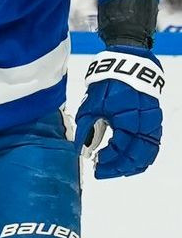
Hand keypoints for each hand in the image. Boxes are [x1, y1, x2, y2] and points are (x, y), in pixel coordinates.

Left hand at [75, 46, 163, 178]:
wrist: (128, 66)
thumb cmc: (107, 85)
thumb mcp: (92, 106)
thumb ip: (87, 129)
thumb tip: (82, 150)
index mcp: (129, 123)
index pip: (120, 151)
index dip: (107, 160)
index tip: (94, 164)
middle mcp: (146, 127)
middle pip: (136, 158)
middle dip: (118, 168)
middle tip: (101, 172)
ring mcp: (153, 125)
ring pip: (147, 155)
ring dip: (130, 165)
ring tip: (114, 169)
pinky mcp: (154, 123)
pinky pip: (151, 146)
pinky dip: (140, 156)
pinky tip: (127, 160)